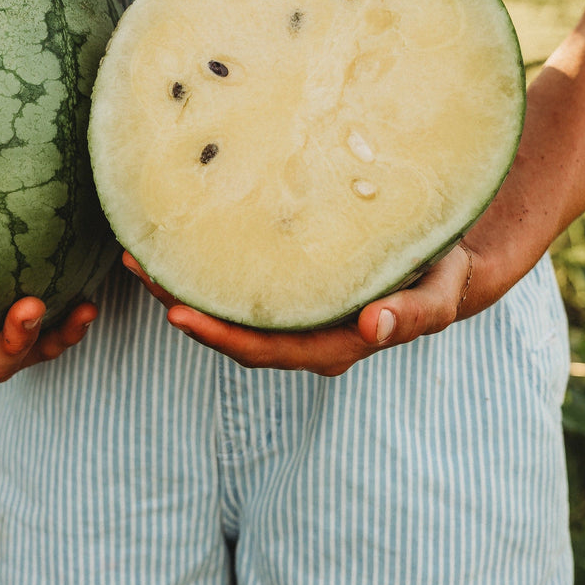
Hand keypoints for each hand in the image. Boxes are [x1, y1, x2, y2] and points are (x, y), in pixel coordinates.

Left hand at [123, 242, 476, 376]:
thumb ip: (413, 315)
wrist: (445, 258)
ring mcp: (291, 310)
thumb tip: (374, 328)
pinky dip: (205, 262)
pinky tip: (179, 234)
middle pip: (230, 329)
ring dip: (182, 281)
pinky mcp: (286, 283)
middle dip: (181, 303)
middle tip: (138, 265)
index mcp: (331, 343)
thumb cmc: (441, 274)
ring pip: (226, 304)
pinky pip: (237, 280)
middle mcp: (302, 332)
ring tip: (140, 247)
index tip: (177, 315)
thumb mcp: (438, 295)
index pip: (263, 349)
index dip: (219, 336)